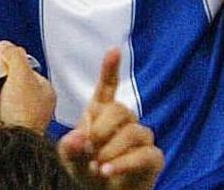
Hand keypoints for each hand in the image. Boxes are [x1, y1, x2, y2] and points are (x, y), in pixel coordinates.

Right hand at [0, 40, 55, 131]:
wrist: (11, 144)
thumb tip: (5, 46)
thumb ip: (14, 55)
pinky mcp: (8, 131)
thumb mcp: (21, 74)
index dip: (12, 62)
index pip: (27, 69)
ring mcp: (22, 119)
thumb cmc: (23, 113)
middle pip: (14, 83)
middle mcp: (36, 106)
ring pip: (3, 98)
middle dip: (0, 80)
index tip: (0, 61)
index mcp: (46, 91)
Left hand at [58, 48, 163, 189]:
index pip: (108, 87)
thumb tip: (79, 137)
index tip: (114, 51)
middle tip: (89, 149)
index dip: (110, 69)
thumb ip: (70, 148)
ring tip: (96, 166)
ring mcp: (141, 139)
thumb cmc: (86, 174)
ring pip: (132, 132)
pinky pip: (143, 154)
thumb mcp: (70, 161)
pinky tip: (107, 171)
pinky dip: (123, 163)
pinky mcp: (153, 158)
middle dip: (101, 129)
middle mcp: (125, 122)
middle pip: (120, 109)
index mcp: (102, 115)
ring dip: (110, 150)